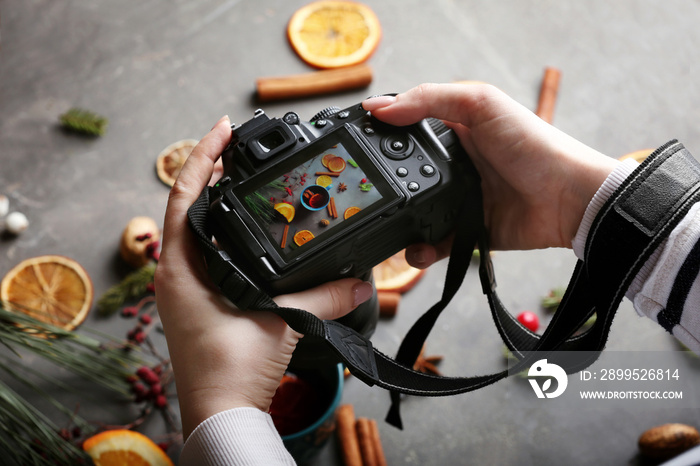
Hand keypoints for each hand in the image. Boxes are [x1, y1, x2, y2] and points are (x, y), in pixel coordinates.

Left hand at [155, 116, 373, 437]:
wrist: (221, 415)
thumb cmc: (230, 373)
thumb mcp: (280, 325)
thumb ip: (323, 297)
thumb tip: (360, 281)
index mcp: (181, 270)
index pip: (185, 196)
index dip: (203, 156)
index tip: (223, 128)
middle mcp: (175, 274)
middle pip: (189, 206)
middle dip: (212, 172)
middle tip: (239, 148)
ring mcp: (184, 289)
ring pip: (197, 230)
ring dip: (217, 201)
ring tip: (244, 179)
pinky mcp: (199, 303)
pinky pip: (207, 253)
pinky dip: (226, 232)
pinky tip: (248, 232)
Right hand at [363, 83, 618, 266]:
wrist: (570, 198)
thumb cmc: (534, 144)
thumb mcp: (481, 104)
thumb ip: (428, 100)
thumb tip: (379, 106)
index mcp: (454, 129)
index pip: (407, 130)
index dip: (382, 136)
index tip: (355, 146)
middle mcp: (454, 165)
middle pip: (405, 176)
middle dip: (384, 187)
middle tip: (364, 194)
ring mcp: (459, 200)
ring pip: (414, 213)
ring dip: (398, 223)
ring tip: (385, 226)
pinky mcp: (468, 231)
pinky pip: (434, 243)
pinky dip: (421, 250)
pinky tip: (417, 250)